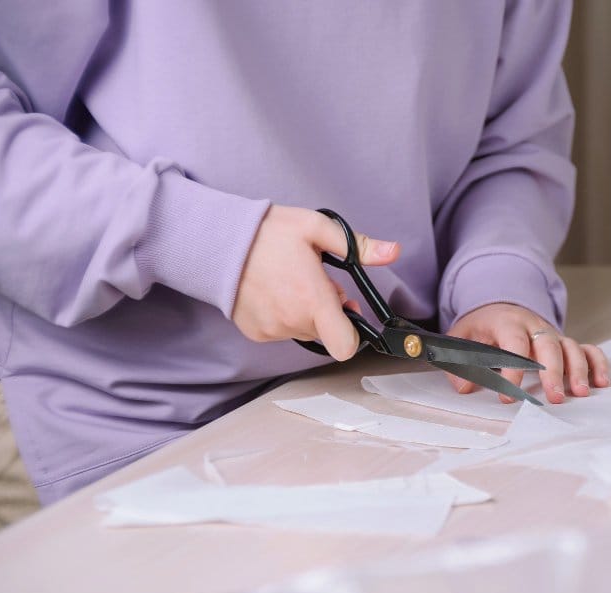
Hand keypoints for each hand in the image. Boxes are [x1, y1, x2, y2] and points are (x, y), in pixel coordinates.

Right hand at [232, 205, 399, 359]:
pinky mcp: (255, 332)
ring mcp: (272, 329)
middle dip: (328, 311)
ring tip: (290, 282)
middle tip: (314, 281)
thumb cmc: (267, 233)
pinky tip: (273, 291)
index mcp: (313, 299)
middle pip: (327, 332)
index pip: (346, 345)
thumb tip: (392, 252)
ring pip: (304, 331)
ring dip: (304, 313)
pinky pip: (281, 331)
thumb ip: (358, 246)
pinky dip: (283, 316)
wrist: (218, 241)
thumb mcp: (317, 228)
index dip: (354, 332)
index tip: (348, 309)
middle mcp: (292, 320)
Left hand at [445, 303, 609, 403]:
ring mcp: (553, 334)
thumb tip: (464, 387)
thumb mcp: (463, 336)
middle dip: (553, 372)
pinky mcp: (565, 342)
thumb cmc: (482, 327)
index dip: (513, 370)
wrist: (499, 306)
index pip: (514, 344)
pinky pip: (587, 348)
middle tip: (554, 398)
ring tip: (580, 393)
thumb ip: (460, 361)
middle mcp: (535, 326)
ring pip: (572, 347)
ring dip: (578, 370)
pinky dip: (597, 363)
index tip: (508, 396)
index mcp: (507, 322)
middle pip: (549, 345)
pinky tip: (601, 382)